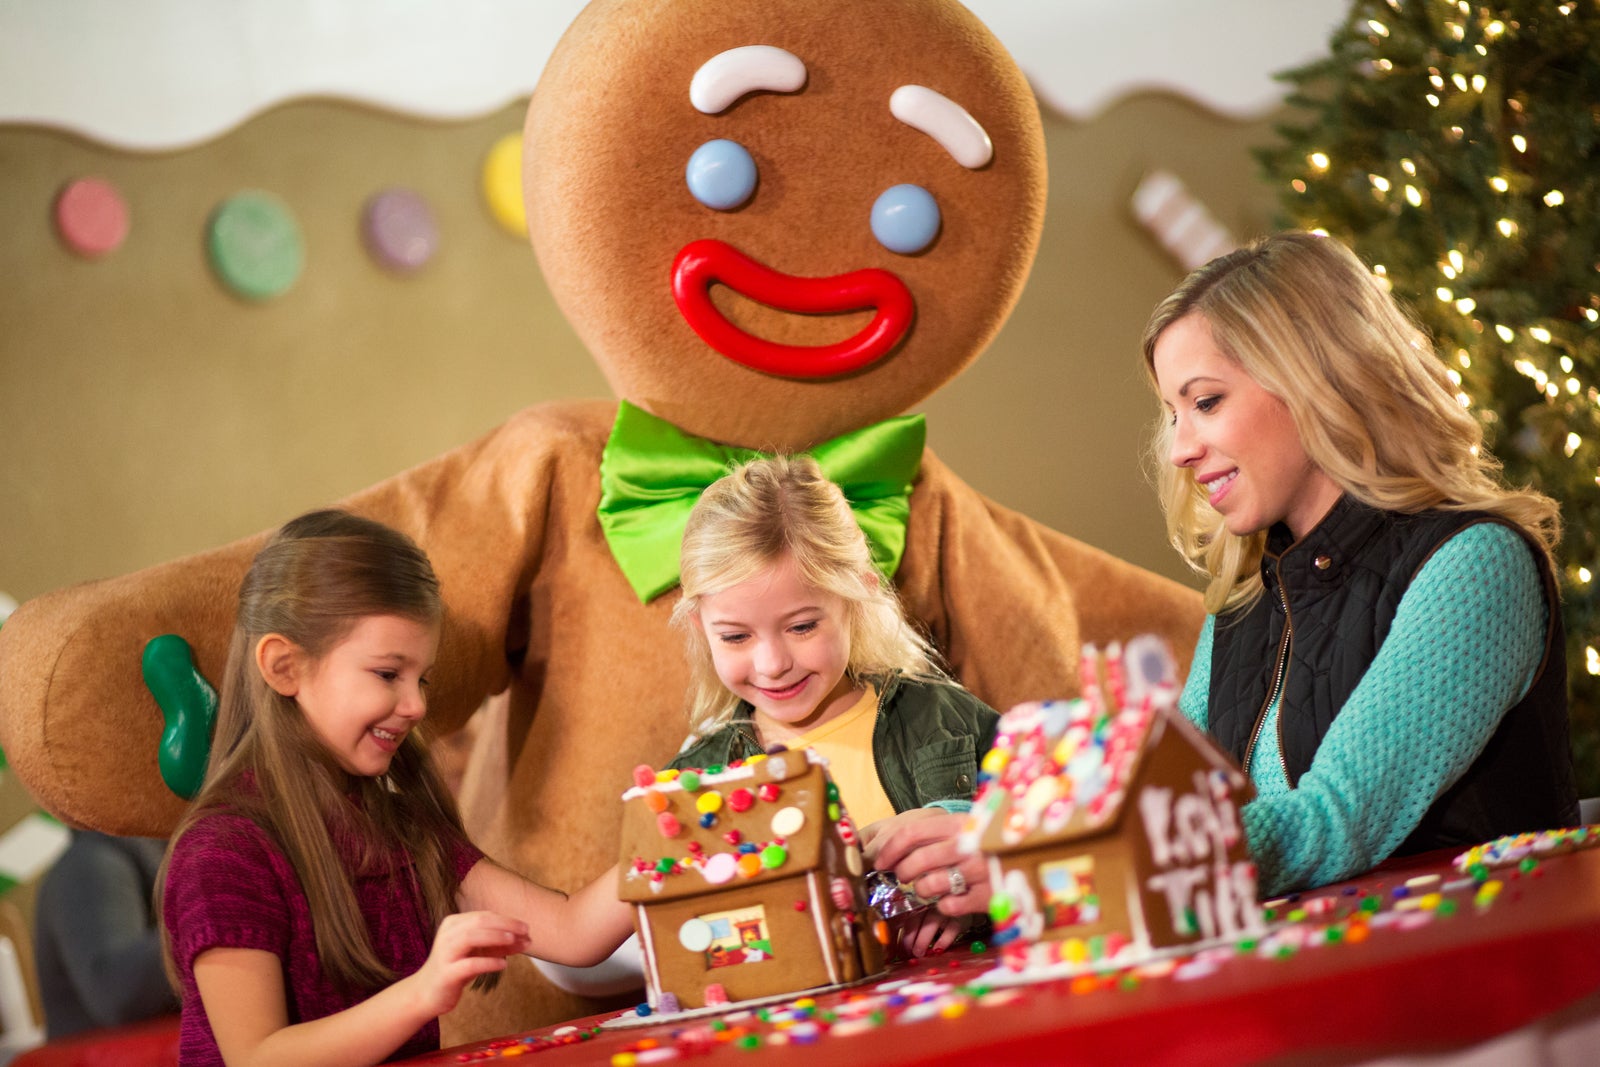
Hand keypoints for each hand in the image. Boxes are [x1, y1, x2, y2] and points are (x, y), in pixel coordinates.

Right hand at [410, 911, 531, 1017]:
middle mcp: (448, 934)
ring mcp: (445, 952)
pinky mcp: (446, 973)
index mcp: (454, 924)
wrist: (425, 994)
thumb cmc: (455, 969)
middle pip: (480, 921)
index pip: (484, 916)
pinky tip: (503, 964)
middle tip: (526, 931)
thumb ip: (497, 945)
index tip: (527, 928)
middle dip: (506, 924)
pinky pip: (469, 964)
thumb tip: (526, 939)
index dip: (507, 920)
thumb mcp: (477, 953)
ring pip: (471, 937)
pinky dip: (488, 962)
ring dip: (496, 937)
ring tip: (514, 941)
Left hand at [864, 810, 990, 917]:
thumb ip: (938, 831)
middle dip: (901, 872)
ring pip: (929, 886)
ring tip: (926, 889)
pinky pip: (949, 907)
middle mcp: (969, 845)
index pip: (910, 832)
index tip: (880, 860)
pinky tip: (951, 899)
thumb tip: (891, 845)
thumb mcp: (970, 826)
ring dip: (920, 890)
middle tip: (901, 876)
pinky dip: (944, 906)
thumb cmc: (994, 842)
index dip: (889, 849)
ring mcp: (980, 871)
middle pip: (916, 861)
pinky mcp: (989, 896)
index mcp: (961, 822)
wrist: (1040, 857)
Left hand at [897, 909, 972, 957]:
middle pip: (917, 918)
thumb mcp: (928, 921)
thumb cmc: (942, 919)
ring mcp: (945, 910)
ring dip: (923, 939)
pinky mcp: (960, 919)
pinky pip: (951, 929)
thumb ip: (916, 931)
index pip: (908, 919)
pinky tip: (938, 950)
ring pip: (932, 921)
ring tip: (920, 953)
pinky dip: (943, 940)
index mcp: (920, 905)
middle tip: (910, 953)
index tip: (902, 950)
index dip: (905, 935)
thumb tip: (903, 951)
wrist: (966, 908)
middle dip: (911, 937)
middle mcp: (931, 905)